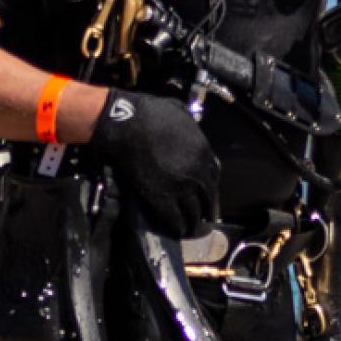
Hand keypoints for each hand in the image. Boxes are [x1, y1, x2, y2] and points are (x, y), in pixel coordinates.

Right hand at [88, 89, 220, 237]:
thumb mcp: (179, 111)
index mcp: (203, 151)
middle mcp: (197, 172)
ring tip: (193, 228)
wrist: (126, 124)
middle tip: (206, 217)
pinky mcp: (160, 196)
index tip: (208, 193)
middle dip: (207, 208)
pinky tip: (178, 229)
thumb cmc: (149, 112)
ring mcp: (180, 186)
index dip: (210, 186)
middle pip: (207, 196)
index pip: (214, 176)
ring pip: (192, 210)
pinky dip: (177, 225)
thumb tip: (190, 126)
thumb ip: (190, 124)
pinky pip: (173, 216)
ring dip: (194, 221)